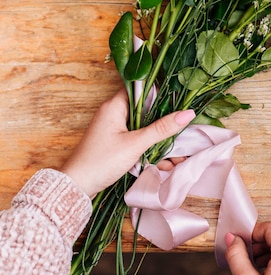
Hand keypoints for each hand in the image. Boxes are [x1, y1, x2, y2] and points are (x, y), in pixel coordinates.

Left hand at [62, 89, 194, 197]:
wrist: (77, 186)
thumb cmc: (102, 161)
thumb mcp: (135, 144)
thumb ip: (161, 129)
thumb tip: (188, 113)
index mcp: (114, 105)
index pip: (141, 88)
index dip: (160, 91)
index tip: (180, 98)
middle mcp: (113, 112)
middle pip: (144, 108)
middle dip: (163, 119)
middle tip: (183, 127)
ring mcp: (113, 127)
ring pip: (142, 124)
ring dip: (158, 136)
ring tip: (177, 148)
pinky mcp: (114, 141)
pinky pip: (136, 137)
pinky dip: (148, 145)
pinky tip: (162, 158)